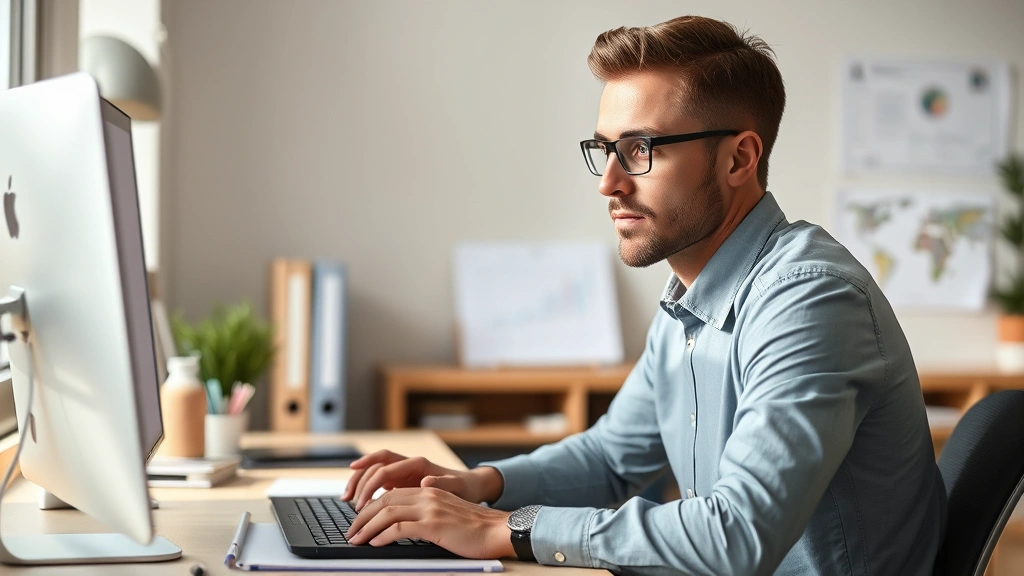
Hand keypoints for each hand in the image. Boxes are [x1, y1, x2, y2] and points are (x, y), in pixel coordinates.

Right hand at [342, 450, 502, 510]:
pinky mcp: (402, 482)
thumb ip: (443, 483)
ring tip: (346, 498)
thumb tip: (425, 482)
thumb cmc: (465, 488)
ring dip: (358, 482)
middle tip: (349, 500)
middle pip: (375, 465)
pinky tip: (357, 500)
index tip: (362, 500)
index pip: (386, 467)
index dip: (370, 482)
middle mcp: (408, 465)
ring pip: (373, 471)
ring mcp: (404, 473)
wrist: (471, 488)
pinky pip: (378, 481)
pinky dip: (366, 488)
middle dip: (359, 480)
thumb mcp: (458, 487)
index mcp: (418, 464)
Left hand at [345, 487, 514, 558]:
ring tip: (356, 539)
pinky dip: (383, 535)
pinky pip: (399, 528)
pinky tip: (375, 543)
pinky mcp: (433, 525)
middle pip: (384, 500)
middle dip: (362, 517)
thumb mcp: (446, 514)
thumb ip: (425, 513)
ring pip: (387, 512)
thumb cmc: (474, 528)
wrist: (497, 530)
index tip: (359, 520)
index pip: (390, 493)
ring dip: (367, 527)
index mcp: (429, 490)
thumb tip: (402, 525)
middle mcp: (427, 494)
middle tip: (351, 531)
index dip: (371, 507)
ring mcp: (430, 509)